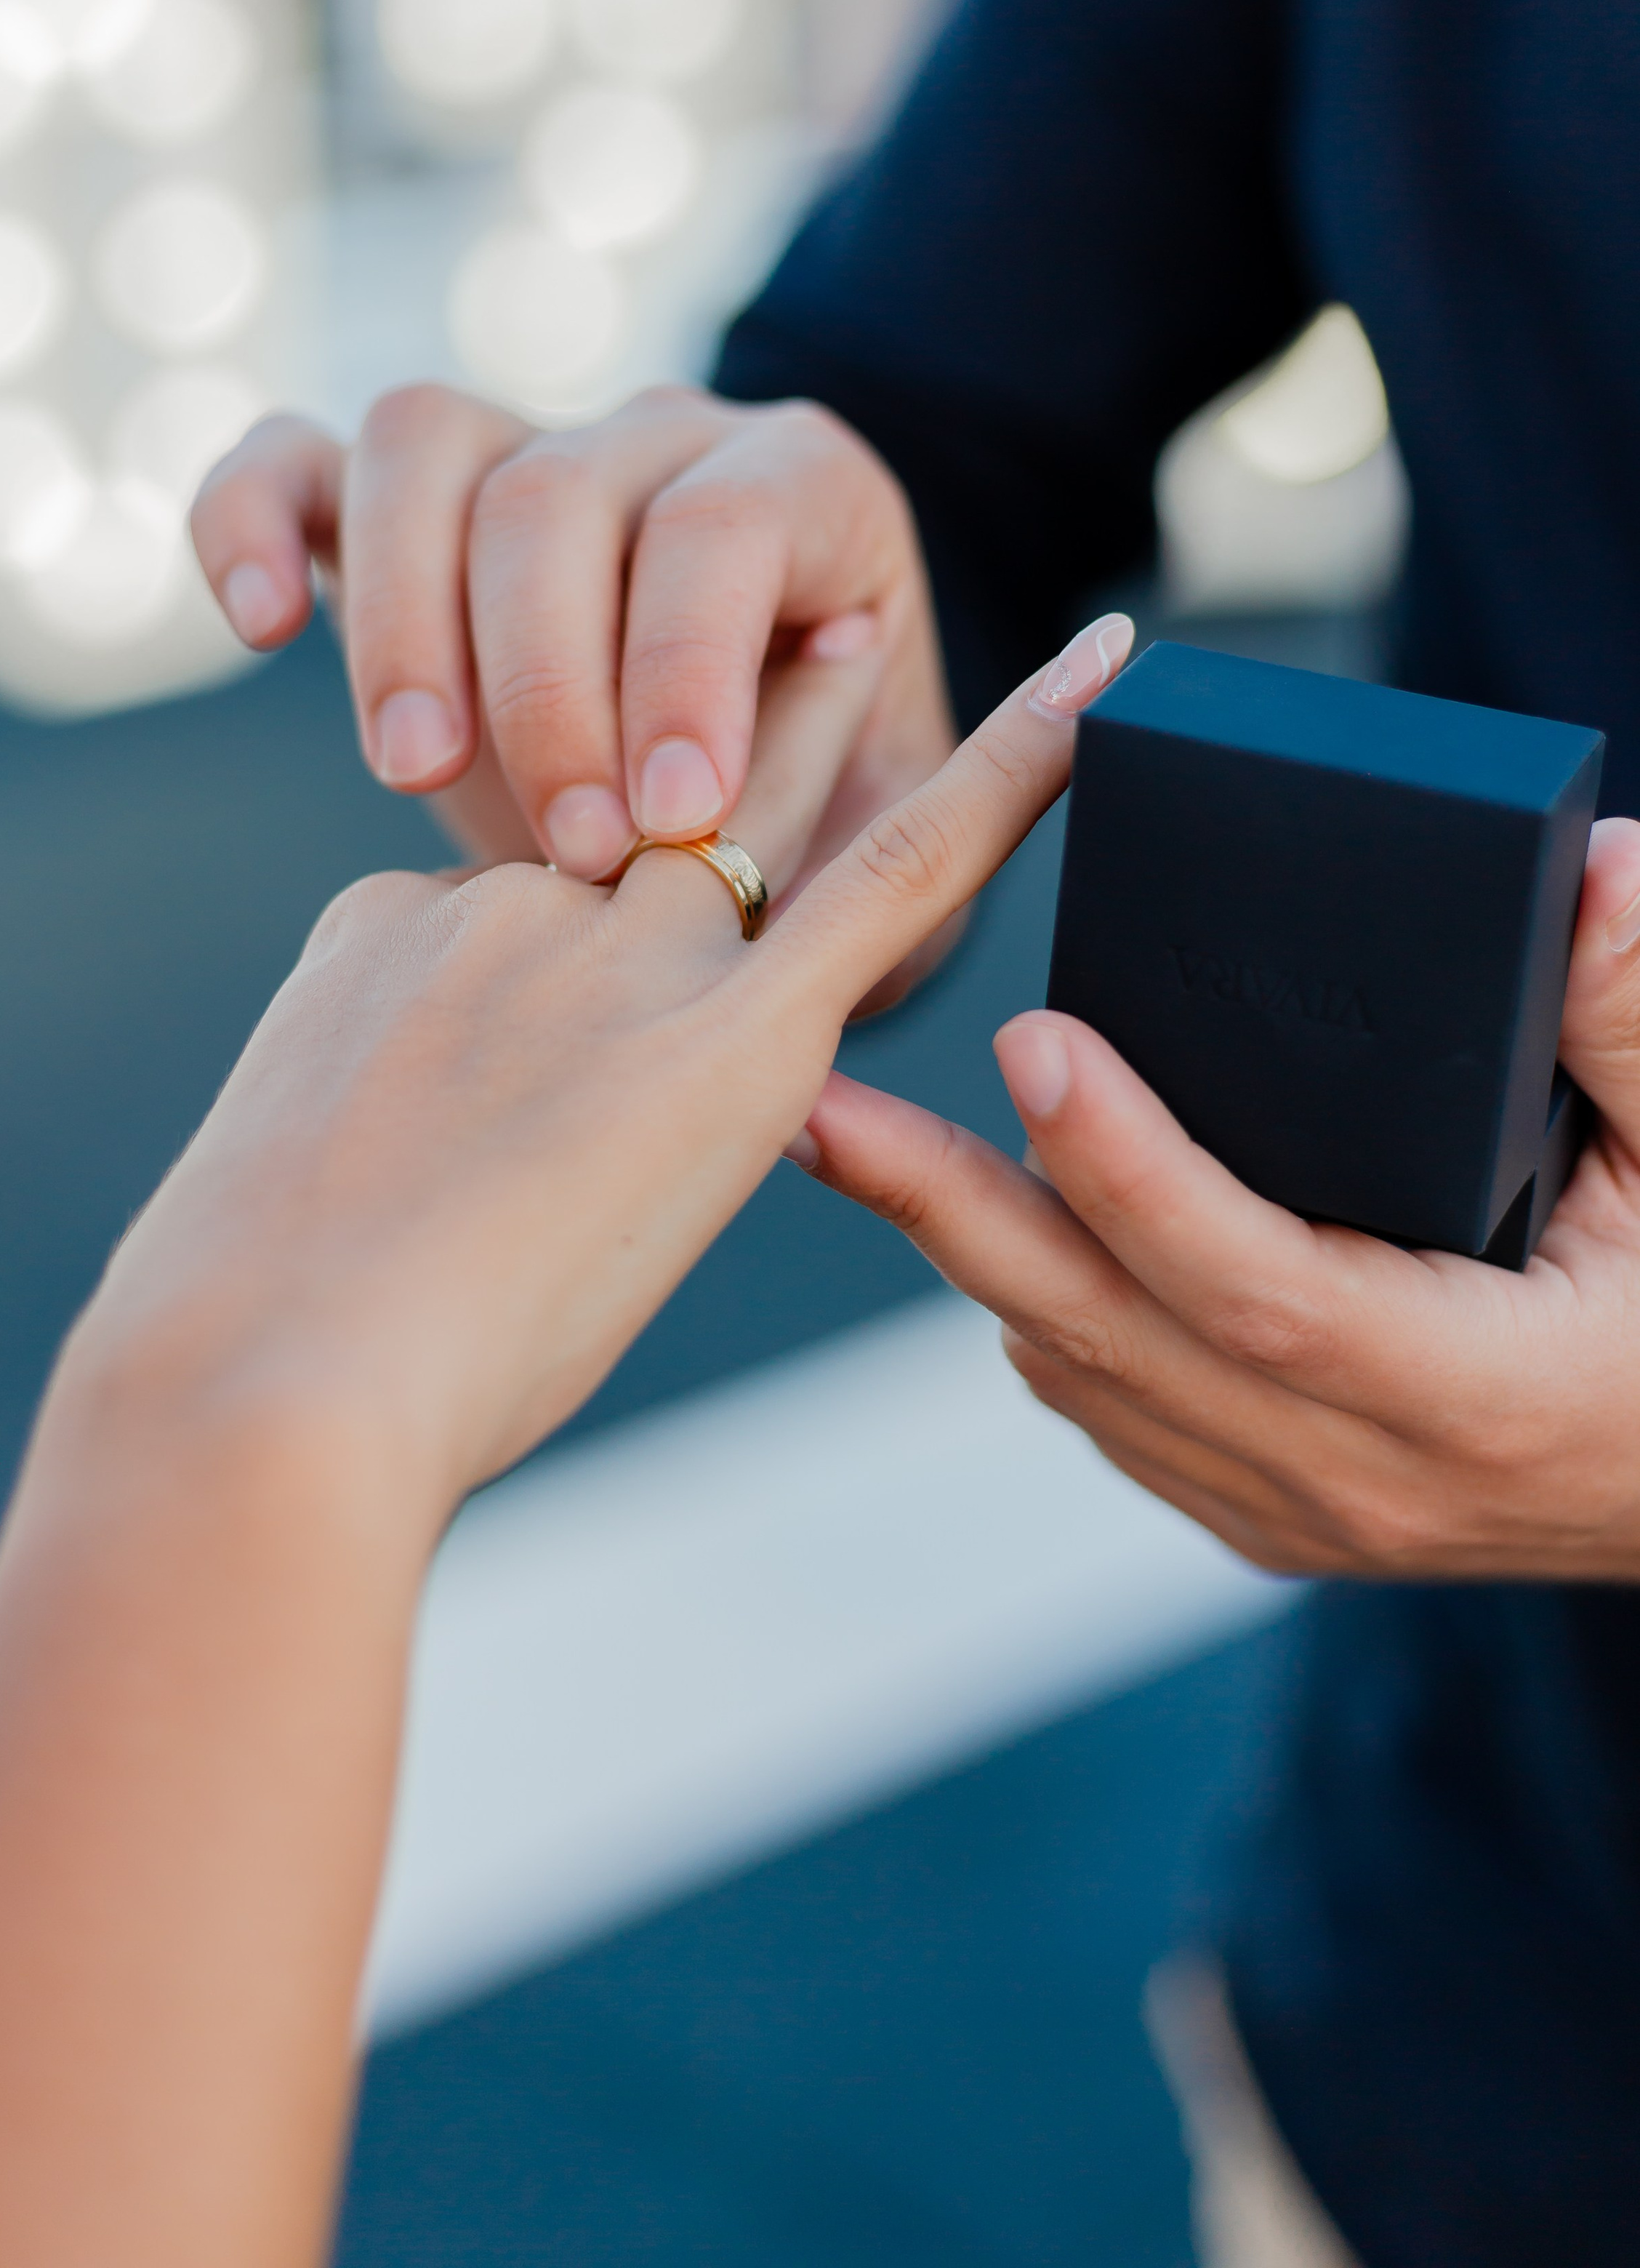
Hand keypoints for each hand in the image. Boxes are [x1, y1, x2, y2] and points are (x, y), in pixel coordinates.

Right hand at [0, 618, 1128, 2267]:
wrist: (270, 1376)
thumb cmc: (246, 1356)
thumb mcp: (273, 1210)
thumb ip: (359, 1169)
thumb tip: (385, 1217)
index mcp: (392, 940)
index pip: (500, 908)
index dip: (544, 912)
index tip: (580, 868)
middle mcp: (513, 909)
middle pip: (628, 821)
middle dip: (680, 712)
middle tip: (771, 638)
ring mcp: (623, 952)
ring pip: (749, 815)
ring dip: (809, 709)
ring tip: (868, 621)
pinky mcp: (738, 1024)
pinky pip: (898, 866)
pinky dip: (1002, 769)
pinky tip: (1087, 684)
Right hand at [187, 385, 954, 948]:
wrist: (724, 841)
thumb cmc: (821, 843)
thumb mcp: (892, 849)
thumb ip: (879, 843)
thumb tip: (805, 829)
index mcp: (807, 488)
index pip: (725, 526)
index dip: (689, 666)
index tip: (678, 820)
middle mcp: (659, 438)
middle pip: (562, 489)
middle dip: (551, 681)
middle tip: (573, 852)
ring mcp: (514, 451)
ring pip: (423, 444)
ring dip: (406, 617)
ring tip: (416, 773)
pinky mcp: (385, 507)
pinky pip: (290, 459)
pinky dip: (251, 521)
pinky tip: (262, 628)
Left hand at [796, 816, 1639, 1580]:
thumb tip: (1603, 869)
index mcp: (1473, 1390)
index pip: (1257, 1280)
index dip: (1134, 1168)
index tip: (1034, 1044)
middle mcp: (1361, 1476)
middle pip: (1110, 1335)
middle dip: (950, 1208)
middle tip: (819, 1100)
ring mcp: (1307, 1511)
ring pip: (1087, 1378)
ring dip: (972, 1255)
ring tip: (856, 1139)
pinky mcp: (1277, 1513)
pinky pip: (1117, 1414)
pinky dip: (1040, 1316)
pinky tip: (986, 1225)